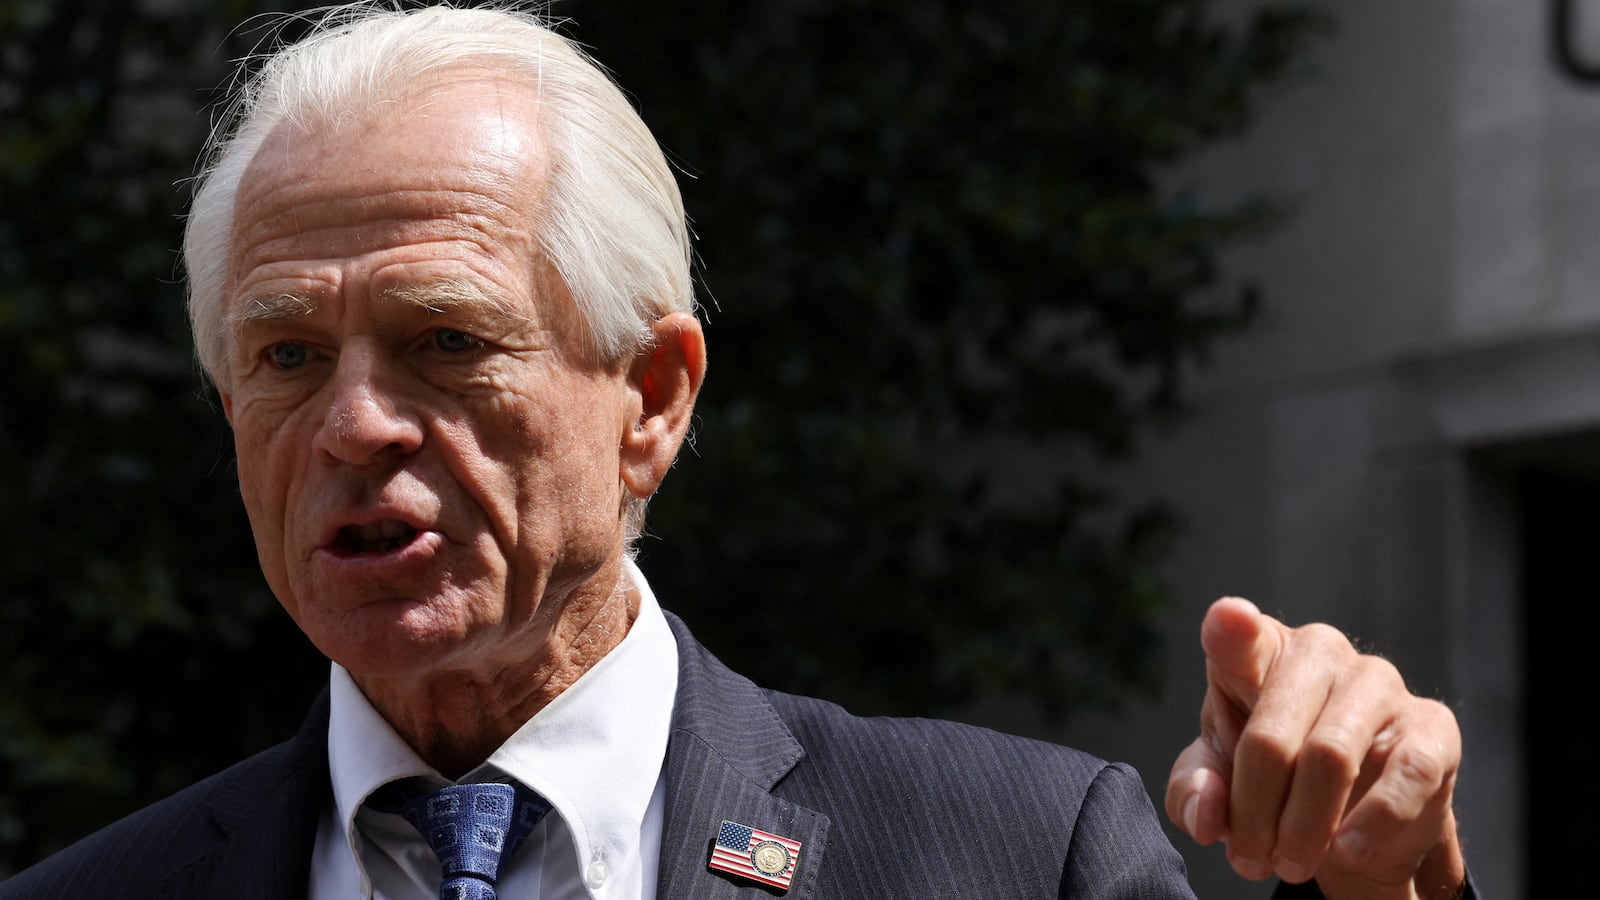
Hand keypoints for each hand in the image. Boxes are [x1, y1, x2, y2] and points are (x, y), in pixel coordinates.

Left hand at [1164, 597, 1465, 898]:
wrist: (1347, 811)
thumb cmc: (1267, 775)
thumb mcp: (1216, 785)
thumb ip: (1193, 793)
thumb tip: (1206, 812)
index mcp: (1257, 653)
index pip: (1237, 635)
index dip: (1231, 628)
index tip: (1228, 619)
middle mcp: (1318, 652)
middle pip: (1270, 736)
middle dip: (1254, 812)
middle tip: (1250, 862)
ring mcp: (1378, 682)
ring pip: (1331, 757)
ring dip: (1304, 827)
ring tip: (1292, 864)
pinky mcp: (1433, 724)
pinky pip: (1406, 774)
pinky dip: (1372, 824)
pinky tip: (1347, 848)